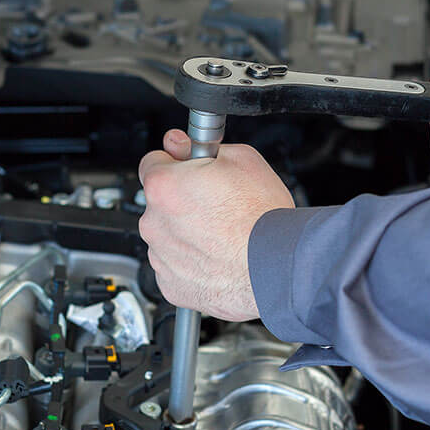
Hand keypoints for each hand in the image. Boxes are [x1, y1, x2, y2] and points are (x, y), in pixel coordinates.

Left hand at [137, 130, 293, 320]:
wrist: (278, 266)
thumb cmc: (263, 217)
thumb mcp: (241, 159)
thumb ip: (199, 147)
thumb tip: (177, 144)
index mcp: (163, 186)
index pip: (152, 162)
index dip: (174, 163)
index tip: (189, 169)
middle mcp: (154, 223)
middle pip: (160, 203)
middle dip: (182, 201)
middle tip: (216, 205)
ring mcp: (160, 257)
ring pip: (167, 237)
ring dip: (186, 233)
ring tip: (221, 235)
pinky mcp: (171, 286)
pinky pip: (175, 267)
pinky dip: (191, 263)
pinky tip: (217, 257)